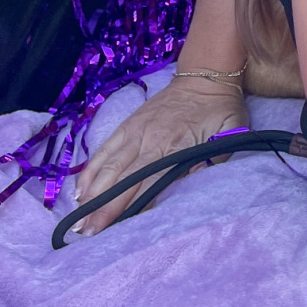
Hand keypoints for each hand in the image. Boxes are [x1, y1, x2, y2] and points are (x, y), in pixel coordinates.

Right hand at [72, 76, 248, 233]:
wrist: (206, 74)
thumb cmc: (221, 108)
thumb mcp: (229, 133)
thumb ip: (215, 159)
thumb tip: (193, 180)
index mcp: (174, 147)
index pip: (146, 185)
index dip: (127, 208)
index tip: (109, 230)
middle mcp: (149, 141)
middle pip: (121, 180)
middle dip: (101, 208)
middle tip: (84, 232)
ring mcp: (135, 131)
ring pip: (108, 166)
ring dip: (92, 193)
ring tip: (77, 218)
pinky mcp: (128, 124)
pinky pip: (105, 148)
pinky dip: (91, 168)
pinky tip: (80, 189)